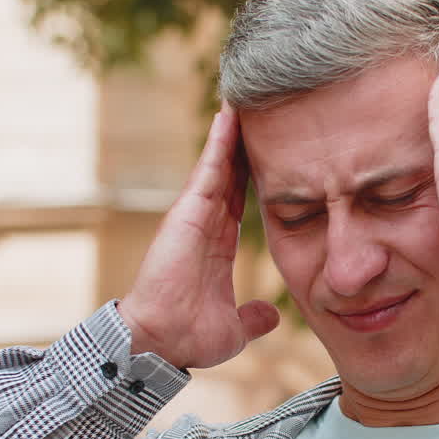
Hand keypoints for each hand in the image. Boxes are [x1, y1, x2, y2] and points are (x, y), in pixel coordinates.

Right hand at [117, 104, 279, 368]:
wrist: (161, 342)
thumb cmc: (189, 337)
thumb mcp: (235, 328)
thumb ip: (254, 317)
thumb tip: (273, 315)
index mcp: (218, 244)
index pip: (242, 199)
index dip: (257, 174)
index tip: (276, 150)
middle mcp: (206, 224)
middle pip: (232, 172)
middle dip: (245, 143)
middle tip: (265, 108)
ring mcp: (195, 215)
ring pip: (219, 163)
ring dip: (233, 132)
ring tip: (248, 96)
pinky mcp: (186, 212)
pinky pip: (207, 170)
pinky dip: (218, 142)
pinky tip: (229, 115)